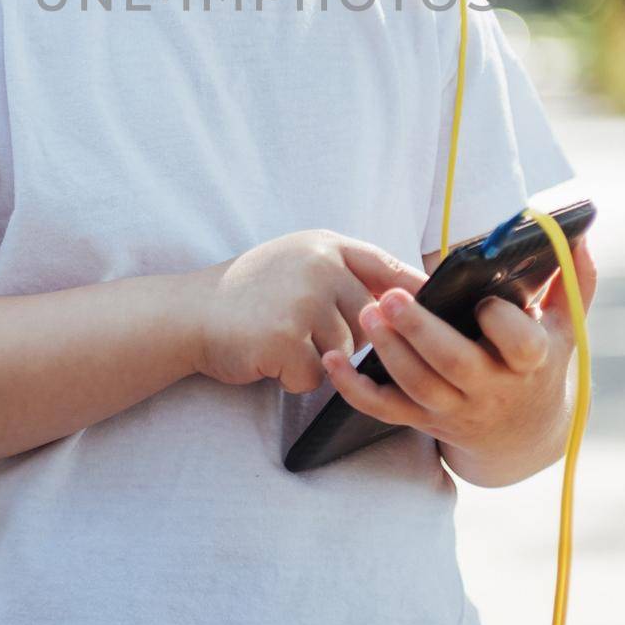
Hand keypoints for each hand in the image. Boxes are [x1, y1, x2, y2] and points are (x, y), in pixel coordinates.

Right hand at [191, 230, 426, 394]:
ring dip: (315, 359)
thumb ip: (343, 271)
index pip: (388, 268)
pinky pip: (313, 376)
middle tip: (300, 330)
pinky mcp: (284, 338)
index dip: (414, 294)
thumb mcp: (299, 260)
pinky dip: (293, 378)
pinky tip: (267, 358)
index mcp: (326, 245)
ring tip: (279, 339)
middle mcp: (320, 267)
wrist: (190, 311)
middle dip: (341, 338)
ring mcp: (302, 301)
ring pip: (342, 353)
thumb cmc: (249, 291)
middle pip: (367, 323)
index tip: (434, 314)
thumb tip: (404, 296)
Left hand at [321, 233, 597, 456]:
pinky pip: (384, 410)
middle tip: (391, 298)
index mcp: (529, 362)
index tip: (487, 301)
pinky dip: (355, 389)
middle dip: (422, 332)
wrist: (523, 435)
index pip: (520, 346)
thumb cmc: (540, 363)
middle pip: (455, 365)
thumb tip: (578, 231)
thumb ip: (574, 279)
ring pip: (418, 387)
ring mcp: (454, 409)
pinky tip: (334, 359)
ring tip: (368, 312)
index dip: (503, 324)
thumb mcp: (568, 327)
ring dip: (389, 352)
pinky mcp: (423, 419)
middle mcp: (491, 389)